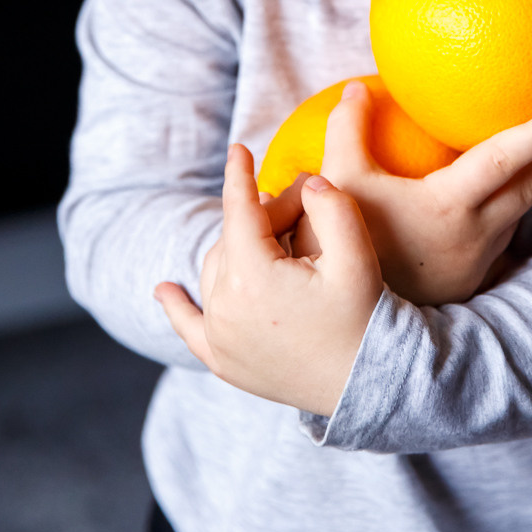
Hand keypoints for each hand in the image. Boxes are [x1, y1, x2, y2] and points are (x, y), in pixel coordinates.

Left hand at [154, 138, 382, 415]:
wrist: (368, 384)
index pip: (240, 212)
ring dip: (237, 247)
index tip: (238, 147)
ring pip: (216, 271)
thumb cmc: (365, 316)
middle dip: (260, 216)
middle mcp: (225, 309)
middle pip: (233, 241)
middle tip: (297, 205)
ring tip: (269, 235)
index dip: (239, 176)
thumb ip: (332, 207)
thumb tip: (305, 182)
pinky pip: (189, 327)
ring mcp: (219, 339)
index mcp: (253, 279)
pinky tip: (163, 290)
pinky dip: (176, 306)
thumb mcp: (357, 256)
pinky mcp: (223, 362)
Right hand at [290, 81, 531, 304]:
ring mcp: (479, 259)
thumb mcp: (338, 184)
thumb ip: (348, 130)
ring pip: (518, 212)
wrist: (351, 320)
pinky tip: (509, 200)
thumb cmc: (345, 246)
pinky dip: (512, 210)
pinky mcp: (474, 277)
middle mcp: (476, 233)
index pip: (504, 161)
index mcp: (450, 205)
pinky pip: (501, 234)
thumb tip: (359, 86)